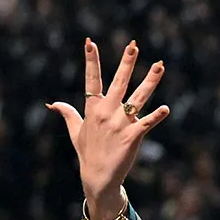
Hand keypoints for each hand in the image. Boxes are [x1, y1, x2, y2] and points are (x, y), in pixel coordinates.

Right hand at [47, 38, 168, 208]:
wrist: (98, 176)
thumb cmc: (88, 153)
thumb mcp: (75, 131)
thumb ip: (68, 114)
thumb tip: (53, 104)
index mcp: (93, 108)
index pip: (92, 79)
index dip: (91, 61)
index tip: (90, 42)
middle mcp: (106, 112)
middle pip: (119, 82)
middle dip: (127, 63)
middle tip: (134, 45)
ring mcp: (120, 124)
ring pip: (138, 97)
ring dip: (150, 81)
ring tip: (160, 66)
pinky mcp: (132, 137)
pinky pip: (147, 123)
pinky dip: (156, 116)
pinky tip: (165, 108)